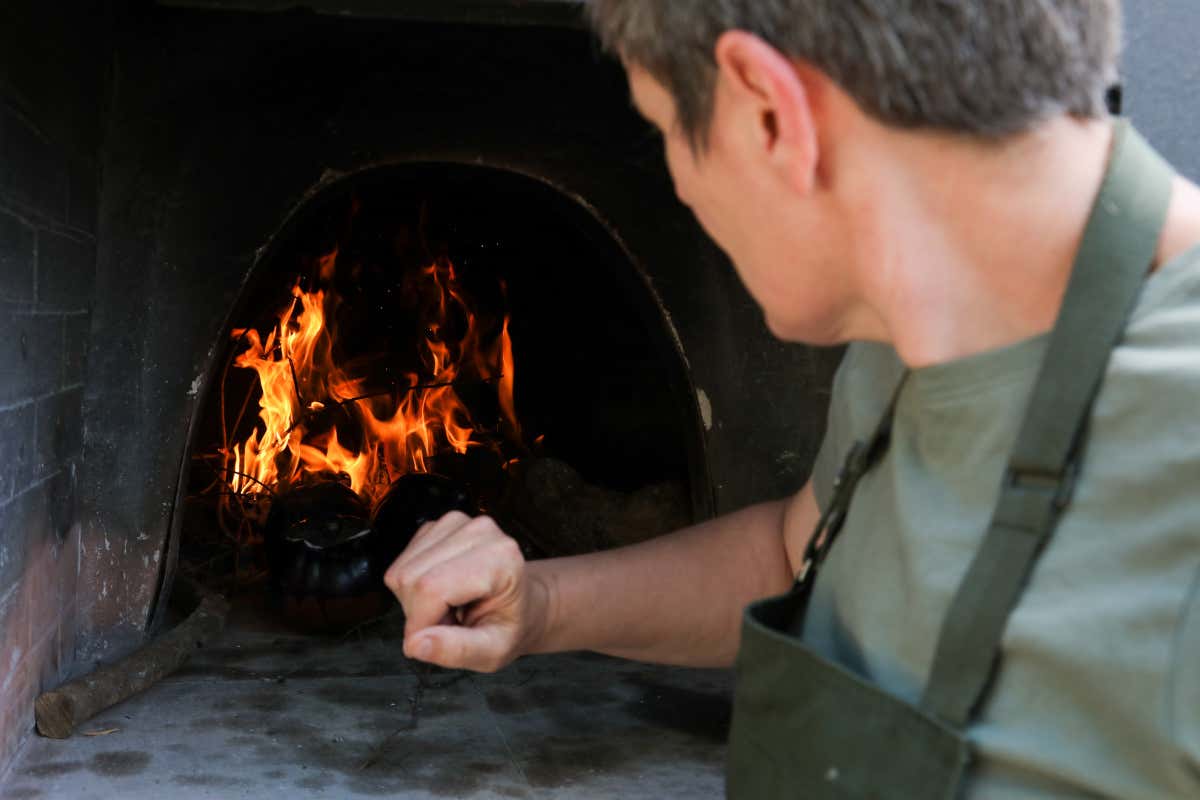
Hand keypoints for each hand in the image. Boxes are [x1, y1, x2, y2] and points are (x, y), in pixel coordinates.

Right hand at [383, 511, 547, 672]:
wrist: (521, 602)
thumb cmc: (509, 624)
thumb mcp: (493, 651)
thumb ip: (457, 650)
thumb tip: (416, 644)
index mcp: (500, 558)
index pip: (431, 588)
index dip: (421, 623)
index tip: (434, 640)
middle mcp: (480, 531)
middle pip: (412, 578)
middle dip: (419, 612)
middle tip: (449, 622)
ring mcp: (457, 523)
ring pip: (401, 571)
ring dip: (415, 599)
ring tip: (448, 607)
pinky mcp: (438, 526)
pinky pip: (402, 563)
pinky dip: (413, 586)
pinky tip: (440, 591)